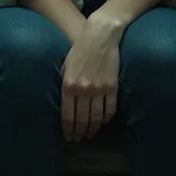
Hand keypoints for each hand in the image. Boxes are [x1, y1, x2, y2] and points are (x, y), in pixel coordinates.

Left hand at [61, 11, 122, 142]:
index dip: (68, 130)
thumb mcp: (66, 65)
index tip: (68, 137)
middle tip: (78, 139)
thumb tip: (64, 103)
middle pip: (82, 120)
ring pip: (96, 118)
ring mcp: (99, 89)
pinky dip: (106, 119)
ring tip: (90, 134)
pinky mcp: (112, 87)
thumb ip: (64, 84)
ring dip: (93, 129)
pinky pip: (110, 110)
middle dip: (79, 133)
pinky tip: (102, 122)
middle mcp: (83, 90)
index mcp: (68, 85)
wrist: (100, 35)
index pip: (68, 116)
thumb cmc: (80, 49)